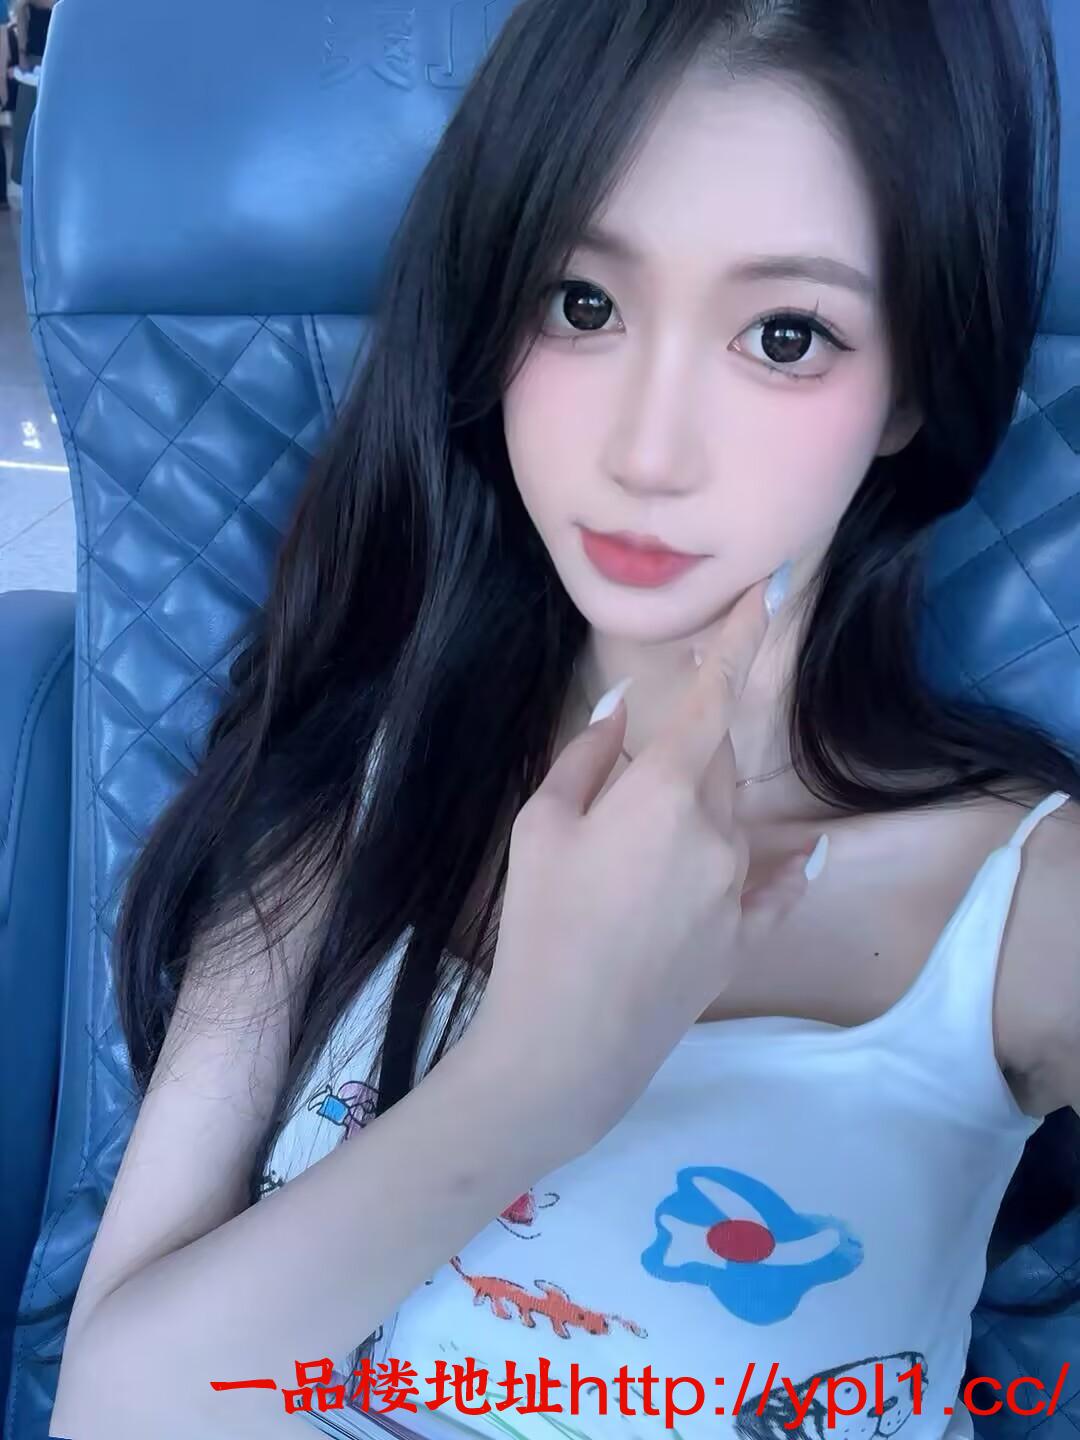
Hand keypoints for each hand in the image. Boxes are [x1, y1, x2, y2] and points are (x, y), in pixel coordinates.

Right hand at [468, 573, 819, 1152]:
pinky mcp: (744, 937)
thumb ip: (586, 762)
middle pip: (716, 761)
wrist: (568, 1045)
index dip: (738, 641)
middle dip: (684, 751)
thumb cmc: (539, 926)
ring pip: (732, 818)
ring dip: (698, 811)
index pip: (711, 699)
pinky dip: (777, 864)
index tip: (766, 593)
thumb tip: (619, 719)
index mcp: (666, 792)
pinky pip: (775, 884)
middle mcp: (720, 830)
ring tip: (636, 858)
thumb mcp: (539, 829)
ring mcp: (740, 887)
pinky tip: (792, 855)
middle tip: (626, 784)